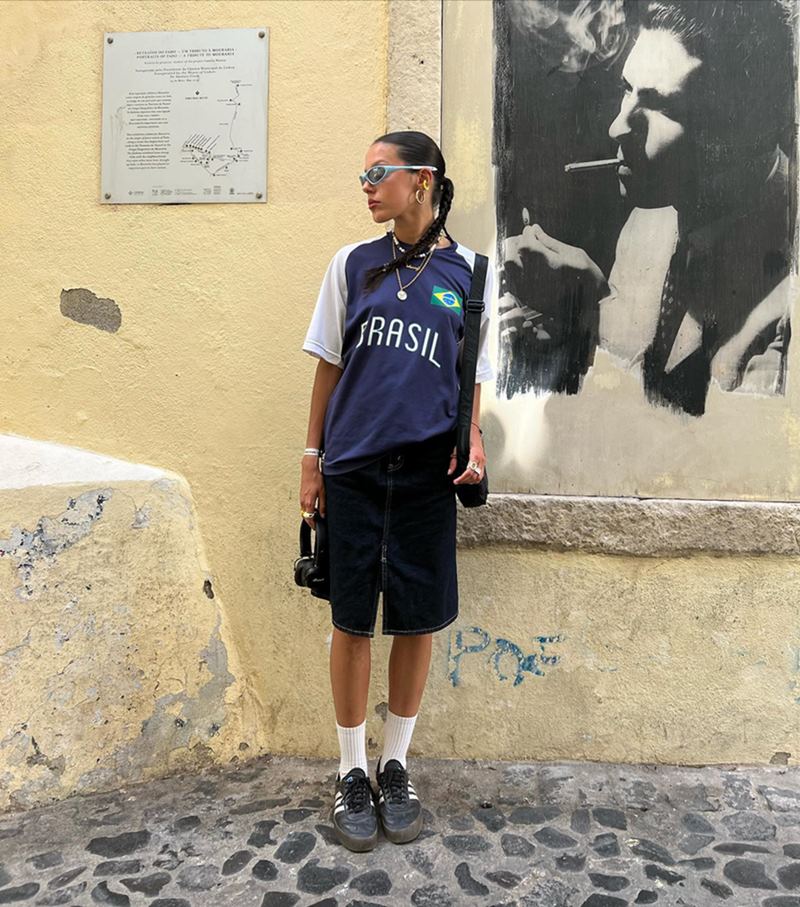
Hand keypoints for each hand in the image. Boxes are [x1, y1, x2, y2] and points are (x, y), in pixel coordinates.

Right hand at [300, 457, 323, 526]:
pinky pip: (303, 505)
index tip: (316, 527)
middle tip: (316, 524)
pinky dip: (307, 509)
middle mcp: (303, 501)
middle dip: (310, 521)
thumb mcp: (323, 493)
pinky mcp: (301, 495)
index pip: (309, 518)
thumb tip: (323, 514)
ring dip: (309, 515)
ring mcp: (301, 498)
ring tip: (315, 517)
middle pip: (305, 516)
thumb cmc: (316, 478)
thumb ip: (323, 505)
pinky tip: (313, 507)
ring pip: (304, 511)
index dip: (313, 524)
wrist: (309, 469)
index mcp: (309, 502)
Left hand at [448, 439, 485, 485]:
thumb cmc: (466, 437)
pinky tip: (468, 478)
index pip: (470, 471)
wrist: (473, 431)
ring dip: (470, 481)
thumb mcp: (456, 449)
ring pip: (479, 477)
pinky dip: (475, 478)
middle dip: (465, 481)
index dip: (462, 478)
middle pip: (475, 476)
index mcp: (475, 455)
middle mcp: (481, 459)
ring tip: (462, 481)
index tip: (456, 481)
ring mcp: (483, 461)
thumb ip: (453, 461)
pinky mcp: (483, 462)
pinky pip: (481, 474)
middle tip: (458, 481)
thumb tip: (450, 472)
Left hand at [501, 210, 607, 339]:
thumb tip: (535, 229)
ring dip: (514, 257)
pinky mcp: (527, 301)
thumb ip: (550, 242)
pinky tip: (525, 267)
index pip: (525, 245)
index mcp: (550, 266)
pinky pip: (512, 281)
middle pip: (511, 257)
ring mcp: (529, 293)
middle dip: (516, 244)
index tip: (531, 230)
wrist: (591, 308)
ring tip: (525, 253)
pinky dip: (515, 270)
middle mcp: (535, 281)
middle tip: (526, 240)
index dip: (526, 234)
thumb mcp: (574, 254)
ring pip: (508, 270)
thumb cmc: (587, 278)